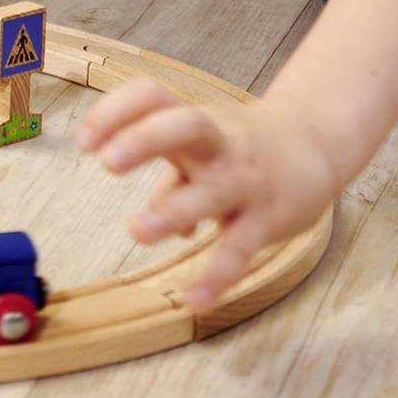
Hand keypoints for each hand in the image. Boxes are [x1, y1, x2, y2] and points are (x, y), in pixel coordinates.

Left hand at [75, 79, 343, 312]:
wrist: (314, 144)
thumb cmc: (239, 147)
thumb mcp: (202, 150)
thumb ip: (175, 179)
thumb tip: (163, 222)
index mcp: (195, 122)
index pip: (152, 97)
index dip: (115, 111)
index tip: (83, 141)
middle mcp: (218, 145)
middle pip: (184, 125)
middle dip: (145, 139)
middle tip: (108, 163)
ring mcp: (244, 180)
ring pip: (211, 191)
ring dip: (173, 210)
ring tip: (138, 230)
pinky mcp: (268, 218)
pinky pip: (240, 248)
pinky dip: (217, 276)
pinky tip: (194, 300)